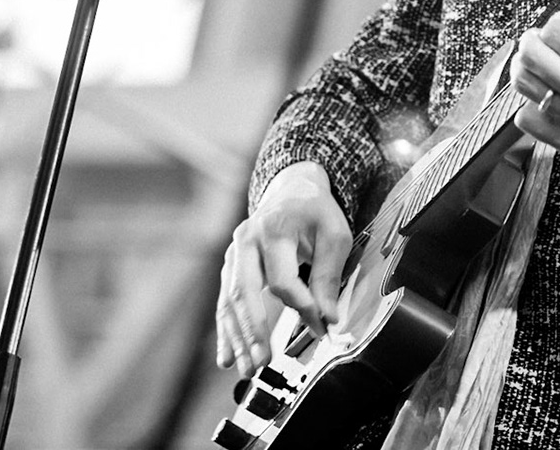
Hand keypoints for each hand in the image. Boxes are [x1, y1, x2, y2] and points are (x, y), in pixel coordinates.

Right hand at [215, 160, 351, 376]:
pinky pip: (225, 301)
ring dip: (238, 338)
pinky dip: (226, 331)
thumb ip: (327, 276)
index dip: (302, 306)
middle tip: (262, 362)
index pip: (282, 279)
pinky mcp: (231, 266)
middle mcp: (246, 240)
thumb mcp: (334, 235)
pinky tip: (226, 357)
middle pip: (245, 291)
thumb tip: (328, 318)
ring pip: (231, 300)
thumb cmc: (315, 212)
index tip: (320, 326)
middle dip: (253, 330)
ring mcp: (234, 253)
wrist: (292, 189)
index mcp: (274, 228)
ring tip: (247, 369)